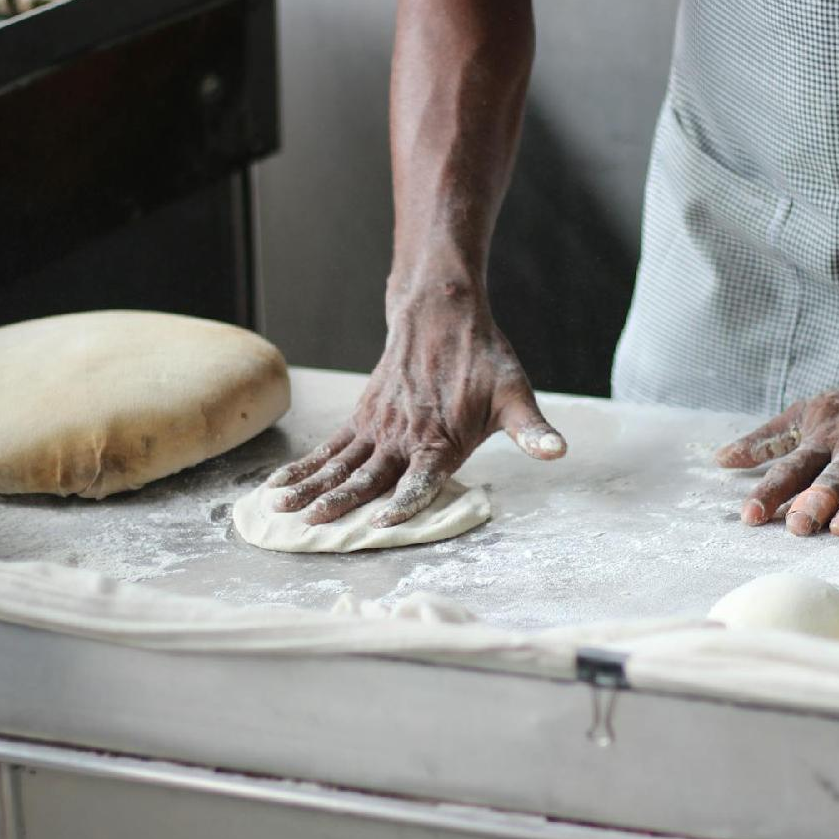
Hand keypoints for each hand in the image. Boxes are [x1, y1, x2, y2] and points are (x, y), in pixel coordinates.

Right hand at [266, 293, 565, 526]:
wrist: (441, 313)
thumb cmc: (484, 360)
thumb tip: (558, 451)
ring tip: (281, 510)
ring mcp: (378, 427)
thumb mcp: (515, 394)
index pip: (420, 478)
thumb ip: (532, 431)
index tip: (382, 521)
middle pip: (368, 476)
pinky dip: (304, 467)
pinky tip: (279, 486)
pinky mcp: (362, 417)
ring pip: (339, 463)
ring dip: (310, 487)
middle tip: (312, 525)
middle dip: (339, 502)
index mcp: (442, 439)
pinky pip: (329, 447)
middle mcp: (404, 436)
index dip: (404, 501)